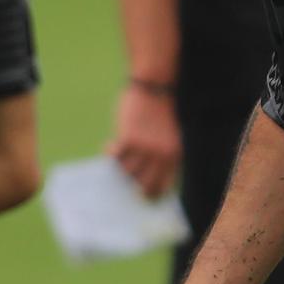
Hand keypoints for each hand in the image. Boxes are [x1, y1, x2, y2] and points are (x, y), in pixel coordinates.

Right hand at [108, 82, 181, 199]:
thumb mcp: (168, 137)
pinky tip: (109, 147)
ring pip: (127, 171)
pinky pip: (115, 156)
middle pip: (143, 184)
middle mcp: (161, 155)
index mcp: (174, 156)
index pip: (162, 186)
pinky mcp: (129, 138)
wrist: (155, 86)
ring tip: (117, 159)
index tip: (139, 197)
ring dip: (119, 168)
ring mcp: (145, 148)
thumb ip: (159, 157)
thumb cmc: (159, 112)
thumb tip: (138, 178)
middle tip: (122, 184)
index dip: (150, 194)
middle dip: (132, 187)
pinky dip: (110, 153)